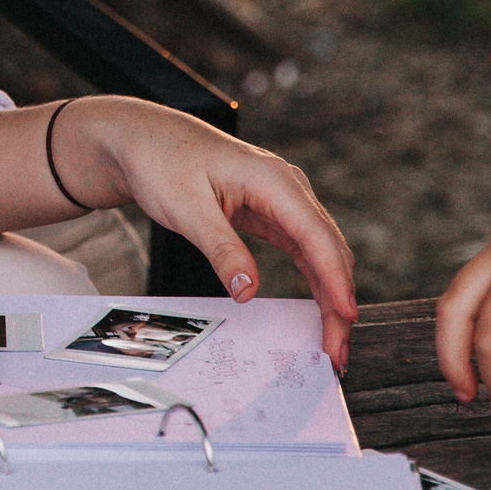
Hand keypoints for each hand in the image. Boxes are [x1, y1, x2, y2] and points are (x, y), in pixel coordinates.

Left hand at [58, 97, 357, 370]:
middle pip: (329, 248)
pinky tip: (319, 308)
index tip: (346, 316)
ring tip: (332, 340)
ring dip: (331, 294)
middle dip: (339, 299)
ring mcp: (283, 200)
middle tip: (336, 350)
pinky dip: (315, 280)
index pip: (316, 236)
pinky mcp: (273, 212)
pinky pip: (304, 249)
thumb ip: (220, 249)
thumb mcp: (186, 209)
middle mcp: (288, 187)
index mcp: (273, 181)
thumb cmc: (163, 163)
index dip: (335, 279)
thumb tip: (247, 292)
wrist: (144, 140)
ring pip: (321, 252)